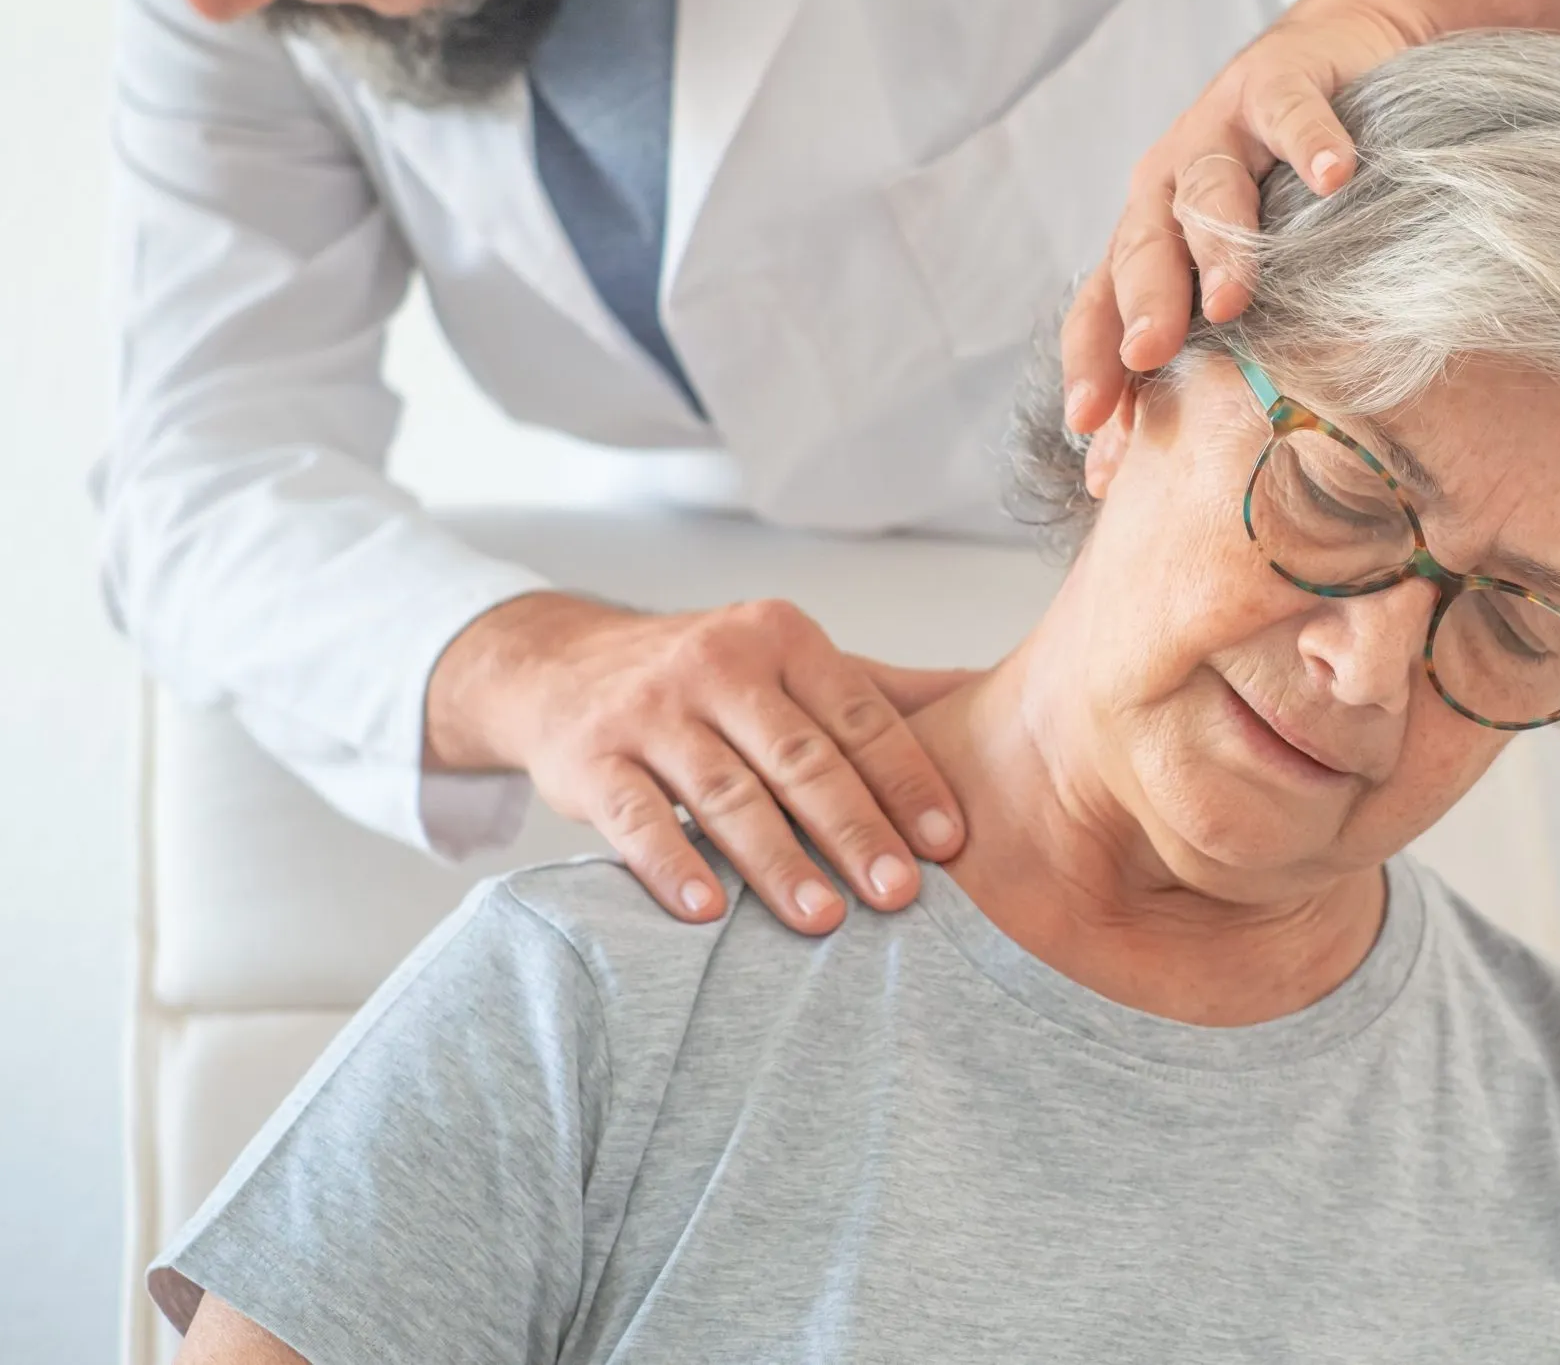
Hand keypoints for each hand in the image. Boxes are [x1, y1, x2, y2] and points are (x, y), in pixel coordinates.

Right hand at [425, 591, 978, 930]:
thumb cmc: (706, 679)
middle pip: (799, 757)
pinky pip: (634, 816)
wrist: (563, 665)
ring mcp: (649, 710)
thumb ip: (884, 694)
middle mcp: (717, 664)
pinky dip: (670, 864)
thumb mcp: (790, 664)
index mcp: (781, 638)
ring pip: (725, 791)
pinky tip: (707, 912)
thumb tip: (997, 702)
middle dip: (854, 829)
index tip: (951, 843)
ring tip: (823, 920)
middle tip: (901, 896)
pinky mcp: (590, 757)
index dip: (906, 778)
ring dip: (777, 860)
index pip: (857, 714)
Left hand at [1057, 0, 1417, 433]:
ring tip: (1232, 298)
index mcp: (1147, 239)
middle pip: (1143, 251)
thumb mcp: (1237, 268)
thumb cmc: (1285, 190)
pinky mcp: (1282, 79)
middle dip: (1144, 309)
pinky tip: (1336, 176)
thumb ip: (1205, 351)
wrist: (1337, 56)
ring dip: (1218, 245)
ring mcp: (1221, 130)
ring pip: (1208, 190)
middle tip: (1148, 359)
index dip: (1091, 366)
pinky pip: (1293, 112)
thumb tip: (1166, 472)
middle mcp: (1168, 186)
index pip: (1100, 309)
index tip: (1089, 429)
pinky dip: (1312, 142)